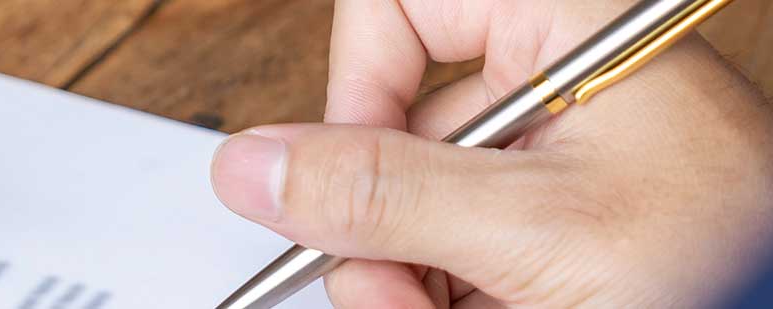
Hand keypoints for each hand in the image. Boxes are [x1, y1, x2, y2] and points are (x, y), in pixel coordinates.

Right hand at [210, 0, 772, 306]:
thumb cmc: (735, 278)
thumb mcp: (540, 233)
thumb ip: (386, 195)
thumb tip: (254, 165)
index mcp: (567, 33)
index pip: (400, 5)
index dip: (356, 85)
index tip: (347, 175)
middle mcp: (545, 91)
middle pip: (383, 129)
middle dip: (375, 224)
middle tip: (400, 292)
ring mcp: (542, 170)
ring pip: (397, 208)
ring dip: (401, 281)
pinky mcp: (540, 238)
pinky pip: (434, 258)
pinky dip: (434, 303)